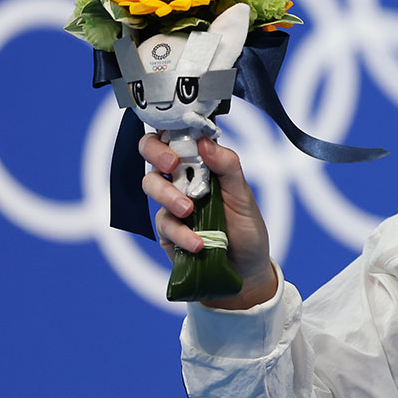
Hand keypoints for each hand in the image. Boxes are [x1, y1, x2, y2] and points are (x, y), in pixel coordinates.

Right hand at [139, 134, 276, 308]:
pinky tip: (198, 243)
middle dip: (156, 153)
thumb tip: (206, 141)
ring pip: (151, 184)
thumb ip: (228, 167)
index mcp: (204, 163)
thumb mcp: (243, 196)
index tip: (175, 133)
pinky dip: (180, 232)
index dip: (169, 128)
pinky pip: (163, 223)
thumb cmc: (246, 228)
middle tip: (170, 165)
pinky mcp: (167, 229)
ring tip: (188, 210)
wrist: (245, 269)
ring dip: (167, 195)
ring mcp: (172, 202)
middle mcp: (184, 178)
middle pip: (152, 152)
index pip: (178, 136)